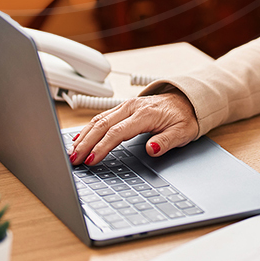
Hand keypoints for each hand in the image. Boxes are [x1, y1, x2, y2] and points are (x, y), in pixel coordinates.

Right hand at [69, 91, 198, 164]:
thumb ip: (166, 142)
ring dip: (84, 136)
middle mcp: (132, 107)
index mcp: (145, 114)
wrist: (188, 99)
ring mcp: (126, 106)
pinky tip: (80, 138)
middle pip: (102, 125)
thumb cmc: (184, 117)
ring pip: (99, 120)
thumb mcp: (183, 133)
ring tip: (71, 152)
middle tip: (73, 159)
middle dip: (85, 143)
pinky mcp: (124, 107)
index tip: (91, 160)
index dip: (102, 147)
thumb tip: (151, 149)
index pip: (117, 132)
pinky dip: (89, 128)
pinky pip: (102, 117)